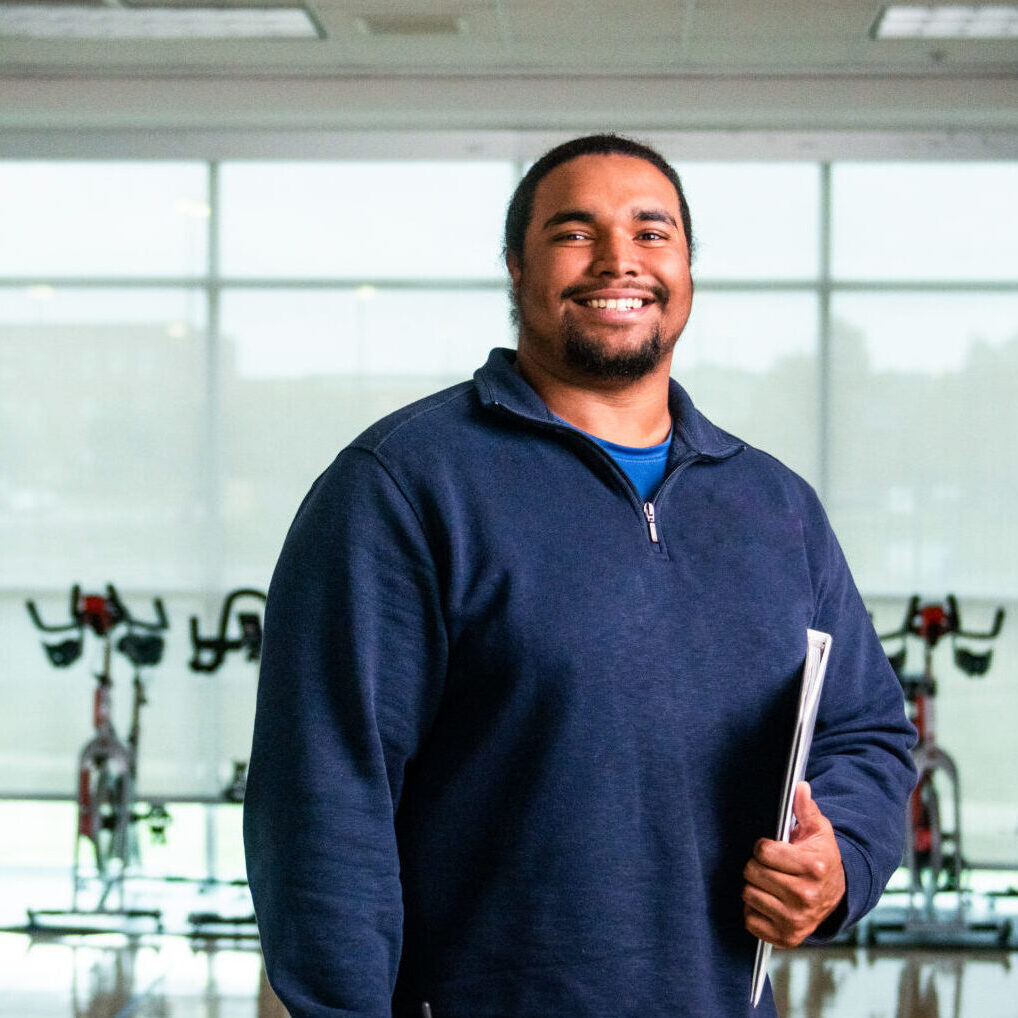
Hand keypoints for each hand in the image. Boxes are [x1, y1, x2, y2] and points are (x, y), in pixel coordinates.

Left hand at [742, 781, 845, 947]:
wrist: (837, 895)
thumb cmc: (821, 858)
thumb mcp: (818, 830)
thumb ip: (805, 808)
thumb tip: (799, 785)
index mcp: (813, 868)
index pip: (763, 852)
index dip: (762, 847)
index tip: (771, 848)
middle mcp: (805, 897)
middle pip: (752, 873)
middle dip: (756, 865)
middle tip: (770, 866)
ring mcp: (796, 920)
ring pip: (748, 895)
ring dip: (754, 887)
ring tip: (770, 882)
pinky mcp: (787, 937)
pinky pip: (750, 920)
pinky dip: (754, 910)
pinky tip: (769, 901)